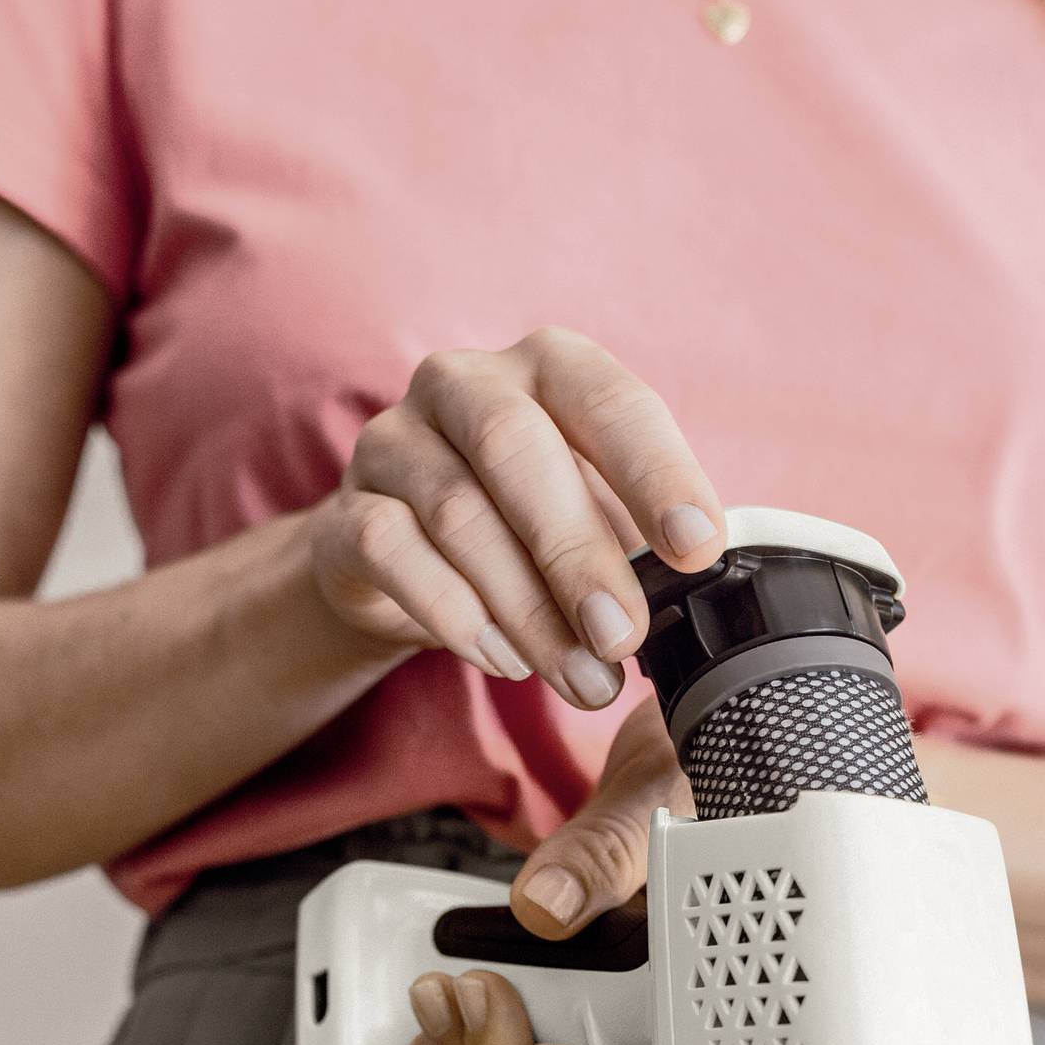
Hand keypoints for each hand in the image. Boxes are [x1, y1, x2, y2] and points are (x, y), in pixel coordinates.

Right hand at [310, 328, 724, 708]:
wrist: (402, 562)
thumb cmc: (524, 526)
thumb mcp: (594, 516)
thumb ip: (638, 540)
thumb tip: (692, 598)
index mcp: (548, 367)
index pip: (608, 400)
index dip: (657, 473)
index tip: (698, 548)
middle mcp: (463, 384)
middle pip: (516, 450)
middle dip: (579, 553)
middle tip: (623, 637)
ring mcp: (393, 440)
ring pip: (458, 513)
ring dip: (526, 609)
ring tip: (579, 677)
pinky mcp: (345, 511)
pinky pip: (392, 551)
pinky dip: (454, 613)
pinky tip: (503, 659)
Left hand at [407, 703, 690, 1044]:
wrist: (676, 758)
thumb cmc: (691, 781)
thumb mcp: (656, 795)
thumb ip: (607, 850)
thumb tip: (545, 907)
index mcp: (707, 1002)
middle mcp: (667, 1038)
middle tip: (474, 990)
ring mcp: (618, 1040)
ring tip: (442, 994)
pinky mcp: (574, 1023)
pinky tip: (438, 1030)